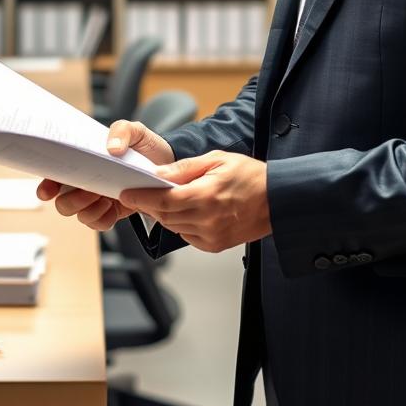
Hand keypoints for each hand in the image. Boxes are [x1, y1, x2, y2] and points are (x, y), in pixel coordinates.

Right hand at [36, 119, 174, 231]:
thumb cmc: (144, 146)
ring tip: (106, 197)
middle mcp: (84, 183)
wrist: (167, 165)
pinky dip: (104, 218)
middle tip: (91, 190)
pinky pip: (98, 224)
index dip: (45, 185)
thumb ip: (122, 130)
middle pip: (62, 203)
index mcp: (81, 162)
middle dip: (72, 200)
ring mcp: (96, 201)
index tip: (48, 191)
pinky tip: (115, 207)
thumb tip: (112, 148)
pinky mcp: (111, 213)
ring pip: (79, 215)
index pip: (54, 176)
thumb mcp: (135, 130)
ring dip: (90, 209)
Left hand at [118, 151, 270, 251]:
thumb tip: (159, 174)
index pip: (163, 200)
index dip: (141, 198)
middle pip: (164, 215)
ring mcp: (211, 235)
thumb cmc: (251, 176)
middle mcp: (207, 220)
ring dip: (163, 214)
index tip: (127, 193)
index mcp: (206, 196)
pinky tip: (185, 211)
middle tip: (139, 194)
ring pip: (173, 226)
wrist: (278, 200)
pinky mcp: (215, 245)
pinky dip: (179, 223)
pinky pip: (186, 235)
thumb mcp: (216, 160)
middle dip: (148, 205)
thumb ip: (184, 169)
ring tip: (162, 199)